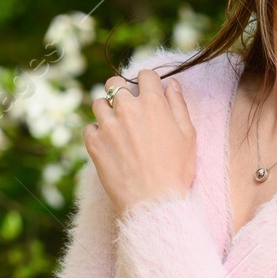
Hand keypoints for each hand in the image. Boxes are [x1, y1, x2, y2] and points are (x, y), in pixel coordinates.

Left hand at [86, 67, 197, 217]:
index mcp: (152, 104)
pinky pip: (88, 128)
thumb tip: (172, 84)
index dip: (148, 81)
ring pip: (98, 104)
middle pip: (114, 83)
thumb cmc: (176, 170)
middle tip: (127, 106)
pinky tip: (108, 144)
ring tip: (116, 126)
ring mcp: (108, 126)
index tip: (148, 90)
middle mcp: (127, 109)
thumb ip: (178, 105)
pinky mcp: (93, 144)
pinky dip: (96, 133)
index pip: (145, 75)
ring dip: (106, 110)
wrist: (154, 202)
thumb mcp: (188, 135)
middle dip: (120, 90)